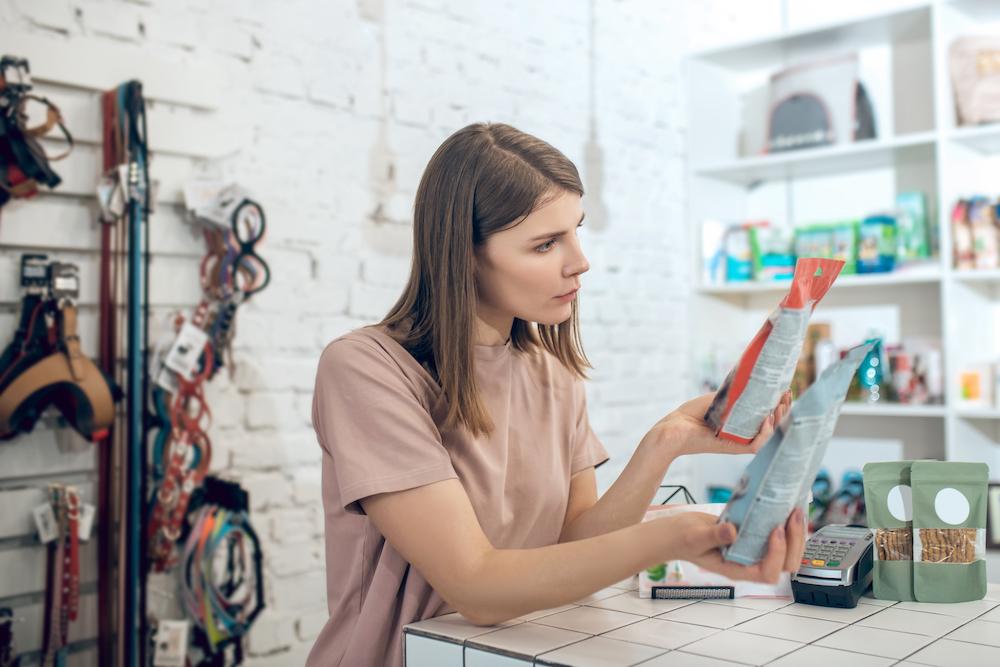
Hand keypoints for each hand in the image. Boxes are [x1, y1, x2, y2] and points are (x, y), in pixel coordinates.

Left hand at [649, 390, 791, 457]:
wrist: (675, 428)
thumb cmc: (692, 414)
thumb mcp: (719, 398)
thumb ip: (736, 394)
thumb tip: (754, 380)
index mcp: (741, 421)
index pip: (766, 414)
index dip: (778, 404)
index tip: (785, 390)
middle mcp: (743, 433)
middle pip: (772, 424)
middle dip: (783, 410)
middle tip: (787, 396)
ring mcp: (739, 442)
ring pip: (767, 435)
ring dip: (778, 421)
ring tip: (781, 406)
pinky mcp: (733, 449)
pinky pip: (755, 445)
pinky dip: (764, 433)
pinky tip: (767, 419)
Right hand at [659, 507, 806, 583]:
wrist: (676, 532)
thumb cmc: (682, 539)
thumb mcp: (695, 536)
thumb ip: (714, 535)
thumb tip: (733, 531)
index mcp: (737, 569)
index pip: (767, 573)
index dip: (776, 554)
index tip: (774, 530)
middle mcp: (749, 563)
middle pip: (785, 564)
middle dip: (794, 541)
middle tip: (793, 514)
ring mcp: (752, 550)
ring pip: (786, 552)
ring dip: (795, 533)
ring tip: (795, 509)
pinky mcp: (753, 537)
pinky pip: (777, 537)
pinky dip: (787, 525)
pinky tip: (787, 508)